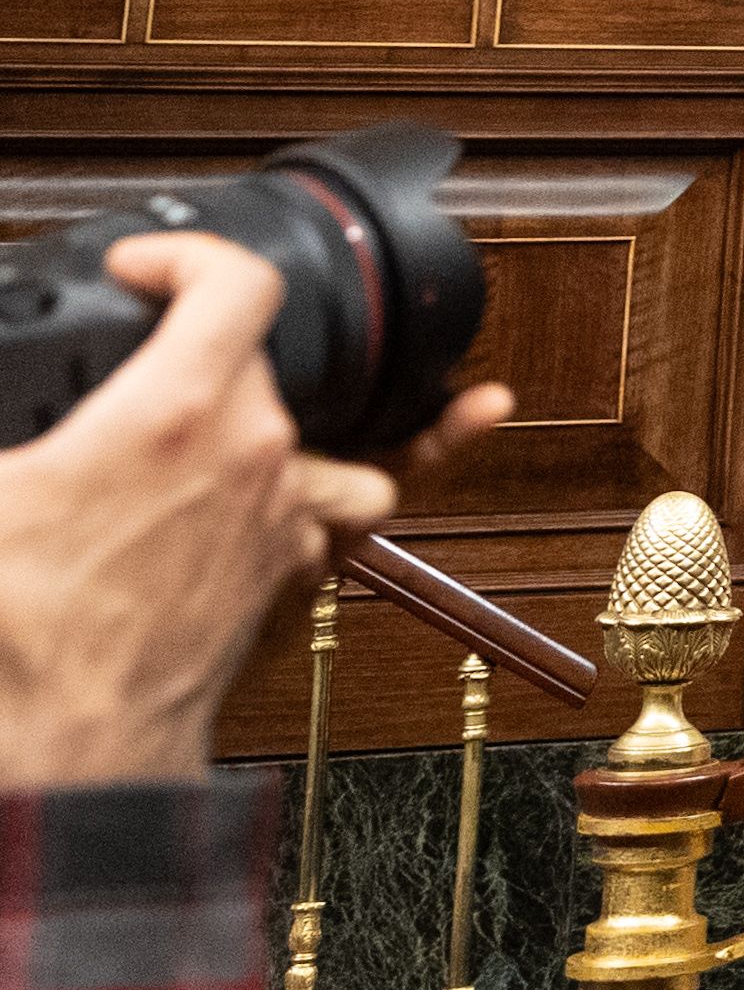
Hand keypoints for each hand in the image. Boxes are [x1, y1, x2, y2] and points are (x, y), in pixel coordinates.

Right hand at [0, 235, 512, 787]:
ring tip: (328, 389)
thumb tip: (2, 418)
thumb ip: (2, 434)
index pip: (232, 283)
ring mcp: (285, 507)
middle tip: (140, 365)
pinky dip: (351, 482)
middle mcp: (255, 449)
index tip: (149, 266)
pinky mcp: (291, 562)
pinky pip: (344, 506)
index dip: (190, 256)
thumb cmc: (31, 629)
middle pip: (266, 358)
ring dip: (299, 415)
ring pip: (331, 431)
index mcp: (178, 411)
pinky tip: (452, 428)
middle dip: (201, 353)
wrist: (75, 734)